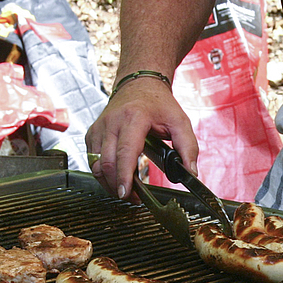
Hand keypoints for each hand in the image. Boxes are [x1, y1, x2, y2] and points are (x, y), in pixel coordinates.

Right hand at [85, 77, 198, 199]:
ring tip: (127, 191)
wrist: (139, 84)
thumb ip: (188, 147)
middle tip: (132, 197)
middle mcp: (111, 122)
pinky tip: (117, 177)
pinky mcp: (92, 134)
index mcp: (133, 118)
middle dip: (118, 185)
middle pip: (107, 162)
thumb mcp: (180, 122)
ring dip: (109, 182)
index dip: (124, 175)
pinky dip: (103, 173)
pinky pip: (92, 160)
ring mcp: (99, 128)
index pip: (124, 151)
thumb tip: (191, 172)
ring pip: (95, 164)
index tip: (126, 192)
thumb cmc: (158, 104)